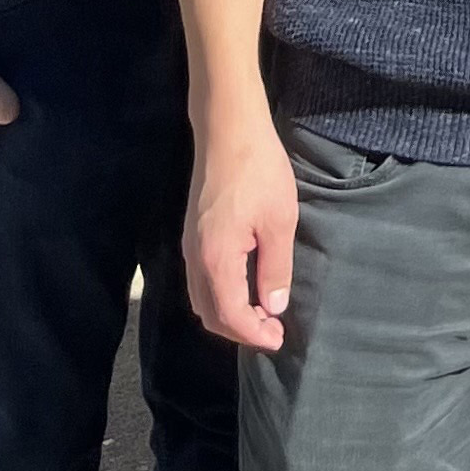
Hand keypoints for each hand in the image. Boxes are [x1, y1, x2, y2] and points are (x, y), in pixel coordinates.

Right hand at [185, 108, 296, 350]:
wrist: (228, 131)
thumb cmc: (259, 172)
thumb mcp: (279, 221)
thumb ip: (275, 269)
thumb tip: (273, 308)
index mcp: (216, 260)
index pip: (229, 316)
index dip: (252, 334)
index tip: (278, 339)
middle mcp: (195, 259)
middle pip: (210, 314)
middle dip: (239, 330)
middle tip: (272, 332)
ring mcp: (190, 247)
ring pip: (202, 299)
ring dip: (228, 315)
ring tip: (260, 316)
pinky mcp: (193, 235)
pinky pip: (201, 281)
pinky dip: (220, 295)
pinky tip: (243, 288)